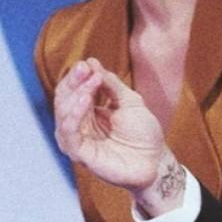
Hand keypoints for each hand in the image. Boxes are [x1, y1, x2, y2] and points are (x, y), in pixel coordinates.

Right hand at [54, 58, 165, 191]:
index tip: (86, 64)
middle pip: (65, 100)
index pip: (74, 91)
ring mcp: (79, 140)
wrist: (156, 159)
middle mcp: (79, 125)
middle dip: (74, 83)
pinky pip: (70, 134)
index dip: (78, 77)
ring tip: (90, 82)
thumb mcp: (129, 101)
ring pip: (64, 115)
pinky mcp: (81, 154)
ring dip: (76, 96)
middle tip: (84, 69)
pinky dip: (74, 116)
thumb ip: (111, 84)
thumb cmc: (143, 132)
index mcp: (89, 112)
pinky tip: (85, 101)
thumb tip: (92, 62)